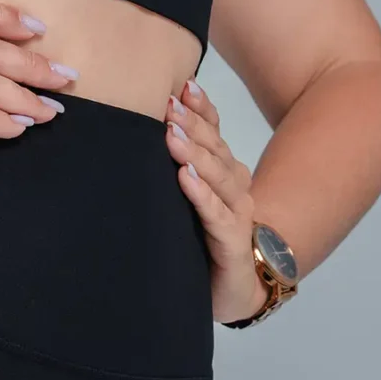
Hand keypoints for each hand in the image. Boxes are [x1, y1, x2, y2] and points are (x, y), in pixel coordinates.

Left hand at [164, 79, 269, 323]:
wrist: (232, 292)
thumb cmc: (204, 243)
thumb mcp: (185, 202)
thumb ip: (174, 172)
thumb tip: (143, 140)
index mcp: (223, 173)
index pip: (214, 133)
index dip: (201, 109)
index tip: (182, 87)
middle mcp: (235, 186)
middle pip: (215, 147)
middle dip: (192, 124)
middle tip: (168, 105)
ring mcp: (237, 212)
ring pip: (218, 175)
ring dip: (195, 153)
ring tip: (172, 136)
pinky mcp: (232, 240)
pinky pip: (217, 213)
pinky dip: (202, 194)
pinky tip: (186, 179)